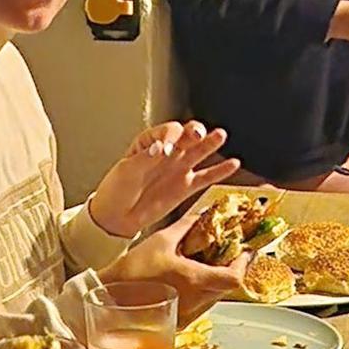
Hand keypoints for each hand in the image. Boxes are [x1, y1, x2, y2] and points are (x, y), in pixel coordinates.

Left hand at [91, 117, 239, 240]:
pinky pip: (206, 177)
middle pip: (186, 136)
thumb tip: (162, 147)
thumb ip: (146, 159)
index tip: (167, 147)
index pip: (167, 131)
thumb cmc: (116, 191)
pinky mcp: (186, 187)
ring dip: (210, 143)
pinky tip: (233, 164)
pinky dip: (220, 171)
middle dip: (194, 132)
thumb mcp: (126, 171)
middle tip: (197, 133)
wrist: (116, 218)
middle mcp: (168, 152)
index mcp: (150, 143)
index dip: (170, 135)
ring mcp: (178, 169)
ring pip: (199, 152)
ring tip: (220, 135)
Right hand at [121, 222, 246, 325]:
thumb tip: (202, 216)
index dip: (243, 263)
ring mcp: (187, 315)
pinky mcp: (179, 321)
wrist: (108, 296)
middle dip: (230, 268)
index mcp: (194, 282)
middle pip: (227, 287)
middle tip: (227, 252)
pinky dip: (202, 291)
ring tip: (207, 263)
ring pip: (215, 297)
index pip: (234, 278)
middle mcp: (194, 302)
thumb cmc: (131, 271)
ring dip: (216, 280)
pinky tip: (191, 278)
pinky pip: (200, 305)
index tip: (244, 250)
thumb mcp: (161, 240)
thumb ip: (187, 226)